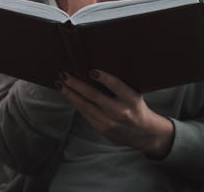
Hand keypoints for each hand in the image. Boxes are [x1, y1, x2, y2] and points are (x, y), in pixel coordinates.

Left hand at [56, 70, 174, 158]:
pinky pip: (85, 114)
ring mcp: (109, 122)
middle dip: (76, 84)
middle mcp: (120, 111)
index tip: (92, 70)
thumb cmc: (136, 107)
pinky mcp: (101, 129)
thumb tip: (93, 70)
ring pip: (85, 106)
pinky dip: (75, 103)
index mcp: (131, 99)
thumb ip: (118, 86)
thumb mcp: (134, 94)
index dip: (104, 78)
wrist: (144, 133)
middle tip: (64, 74)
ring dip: (70, 94)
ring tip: (60, 84)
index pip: (116, 86)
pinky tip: (68, 95)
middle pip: (94, 96)